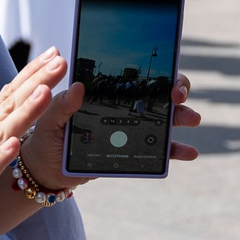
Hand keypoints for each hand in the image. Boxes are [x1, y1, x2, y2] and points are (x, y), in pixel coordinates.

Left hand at [21, 63, 201, 183]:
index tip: (165, 76)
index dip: (157, 71)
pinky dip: (177, 150)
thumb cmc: (48, 135)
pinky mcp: (134, 151)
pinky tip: (190, 152)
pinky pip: (160, 150)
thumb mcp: (50, 117)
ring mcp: (132, 127)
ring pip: (165, 118)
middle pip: (159, 91)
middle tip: (178, 96)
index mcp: (107, 91)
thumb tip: (78, 87)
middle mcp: (125, 105)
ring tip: (192, 119)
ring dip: (183, 116)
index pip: (137, 74)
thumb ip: (63, 104)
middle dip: (176, 89)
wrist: (47, 168)